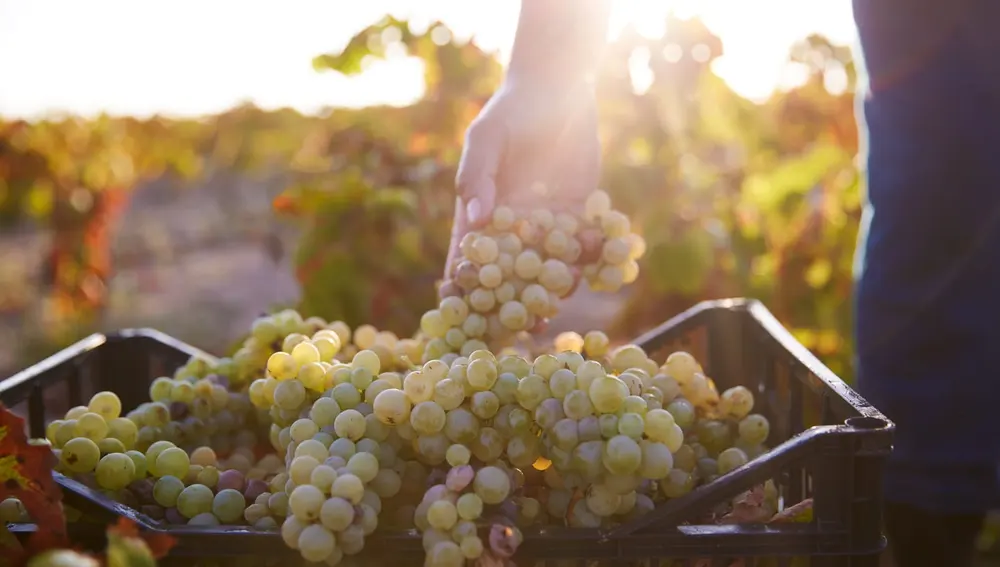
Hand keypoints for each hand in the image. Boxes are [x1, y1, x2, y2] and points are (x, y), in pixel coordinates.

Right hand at [443, 79, 600, 293]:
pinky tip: (594, 271)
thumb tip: (476, 219)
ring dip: (551, 287)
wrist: (558, 89)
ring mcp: (547, 221)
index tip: (455, 307)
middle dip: (508, 299)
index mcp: (482, 210)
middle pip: (508, 271)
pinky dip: (589, 258)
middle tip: (513, 325)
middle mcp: (513, 223)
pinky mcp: (580, 212)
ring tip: (554, 308)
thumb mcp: (487, 138)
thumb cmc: (512, 109)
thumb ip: (478, 176)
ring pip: (548, 264)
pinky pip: (583, 242)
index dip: (462, 281)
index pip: (469, 253)